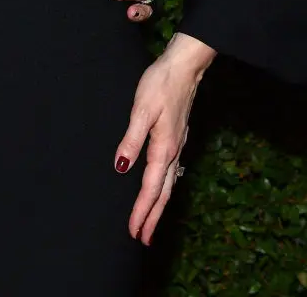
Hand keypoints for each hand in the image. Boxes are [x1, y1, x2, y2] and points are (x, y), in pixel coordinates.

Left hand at [114, 32, 215, 243]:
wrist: (184, 67)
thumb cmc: (160, 84)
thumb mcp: (141, 109)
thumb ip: (131, 139)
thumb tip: (122, 167)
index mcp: (163, 148)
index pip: (150, 188)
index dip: (141, 211)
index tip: (134, 231)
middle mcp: (173, 151)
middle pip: (162, 192)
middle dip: (152, 217)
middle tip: (142, 239)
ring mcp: (177, 145)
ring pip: (168, 184)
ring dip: (158, 205)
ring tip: (149, 222)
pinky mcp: (176, 137)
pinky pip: (171, 171)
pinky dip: (164, 187)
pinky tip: (161, 187)